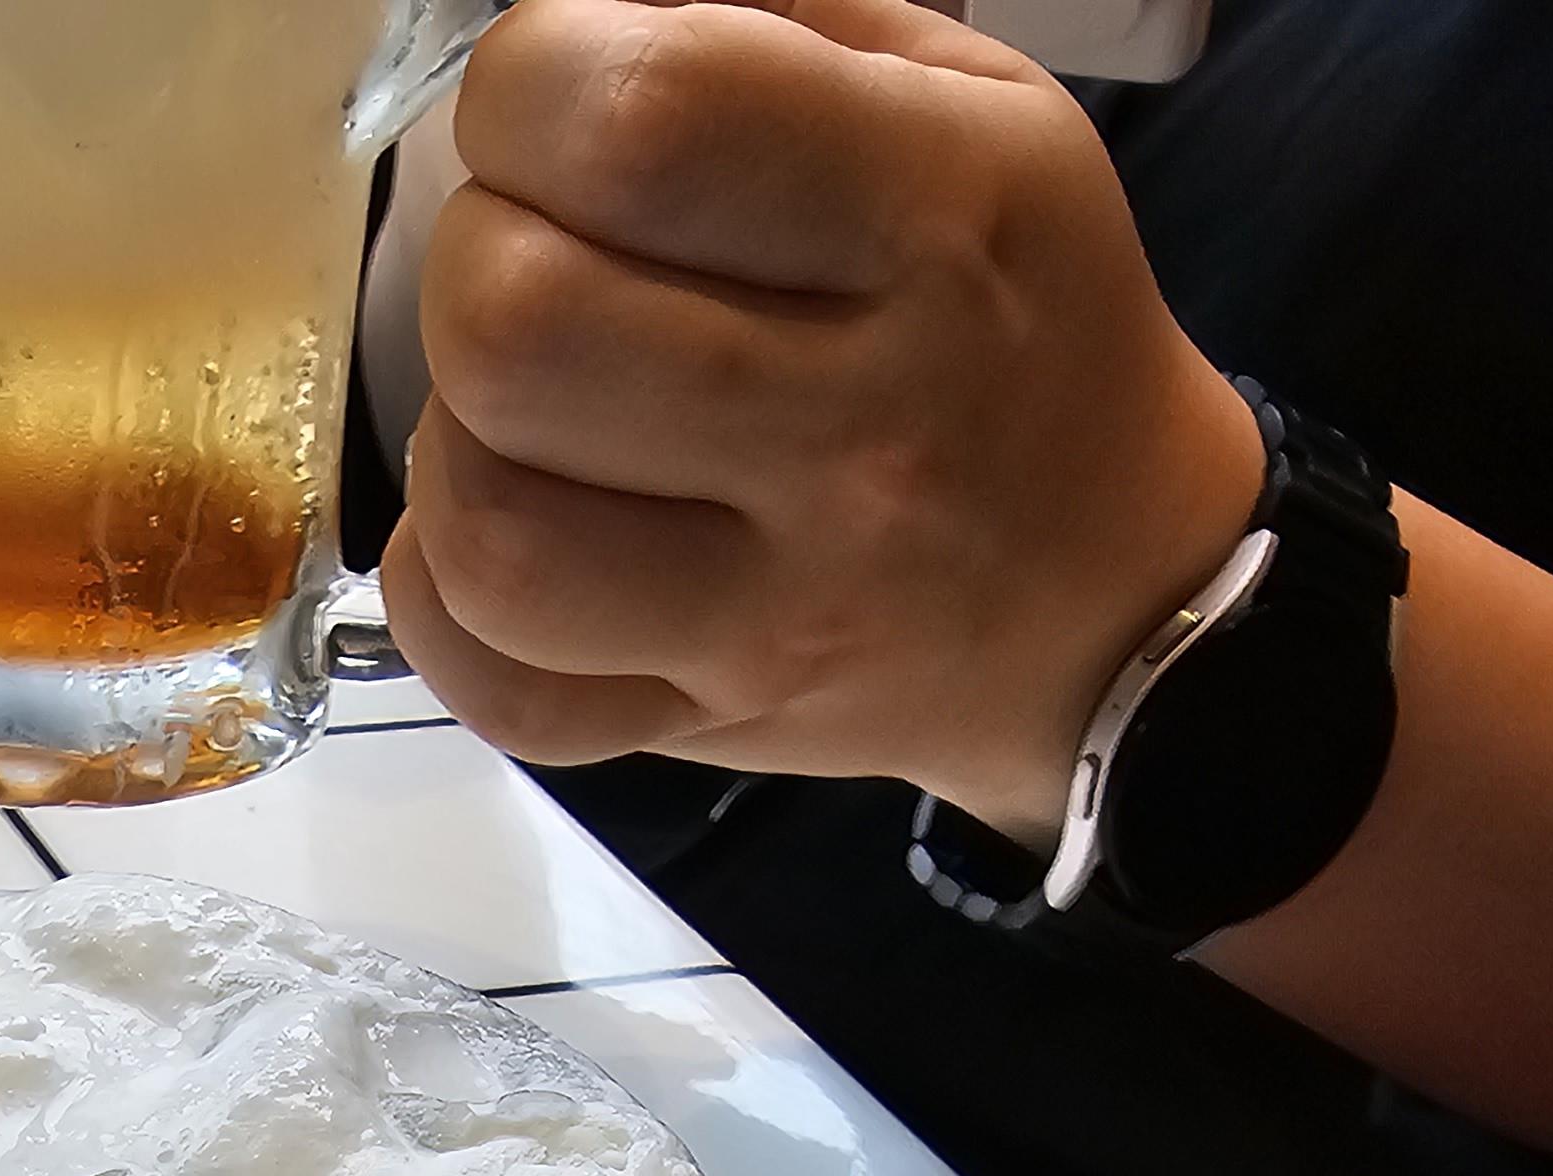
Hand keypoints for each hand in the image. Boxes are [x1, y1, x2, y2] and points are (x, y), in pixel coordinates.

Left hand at [382, 0, 1266, 840]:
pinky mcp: (704, 728)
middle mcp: (855, 432)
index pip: (638, 123)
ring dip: (459, 441)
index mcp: (930, 221)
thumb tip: (581, 15)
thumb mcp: (959, 105)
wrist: (1105, 584)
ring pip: (489, 529)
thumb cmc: (1009, 310)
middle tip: (535, 261)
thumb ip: (765, 26)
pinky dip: (448, 602)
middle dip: (476, 260)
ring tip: (526, 408)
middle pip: (516, 326)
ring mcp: (775, 611)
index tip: (557, 110)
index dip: (533, 89)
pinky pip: (495, 689)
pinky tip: (504, 528)